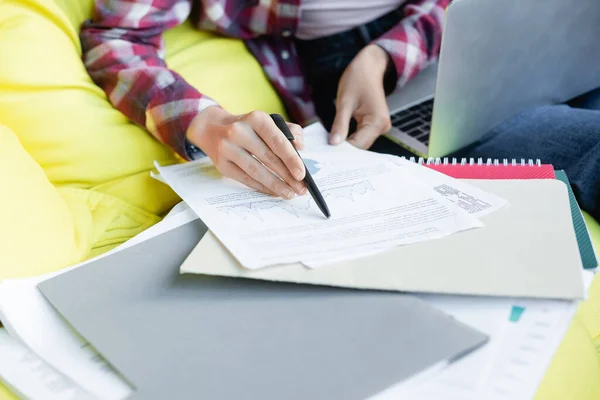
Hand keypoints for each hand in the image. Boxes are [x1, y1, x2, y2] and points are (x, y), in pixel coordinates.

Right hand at [187, 107, 306, 198]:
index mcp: (256, 119)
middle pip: (268, 158)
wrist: (212, 129)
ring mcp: (228, 148)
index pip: (277, 141)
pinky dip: (262, 187)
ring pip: (256, 171)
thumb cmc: (247, 128)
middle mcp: (239, 131)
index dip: (291, 159)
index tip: (302, 174)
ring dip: (275, 185)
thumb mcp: (266, 122)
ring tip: (289, 194)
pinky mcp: (222, 164)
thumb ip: (288, 131)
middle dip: (287, 176)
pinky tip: (274, 192)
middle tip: (300, 189)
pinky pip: (245, 179)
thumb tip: (300, 146)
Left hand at [330, 44, 391, 148]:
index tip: (326, 153)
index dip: (342, 150)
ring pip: (361, 142)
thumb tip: (334, 143)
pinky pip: (361, 136)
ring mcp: (380, 127)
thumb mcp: (345, 102)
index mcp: (377, 122)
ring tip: (329, 146)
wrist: (369, 67)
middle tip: (324, 151)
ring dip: (346, 144)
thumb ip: (340, 124)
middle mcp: (382, 127)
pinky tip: (338, 138)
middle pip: (361, 146)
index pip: (358, 145)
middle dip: (344, 148)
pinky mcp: (375, 125)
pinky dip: (350, 137)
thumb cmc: (357, 79)